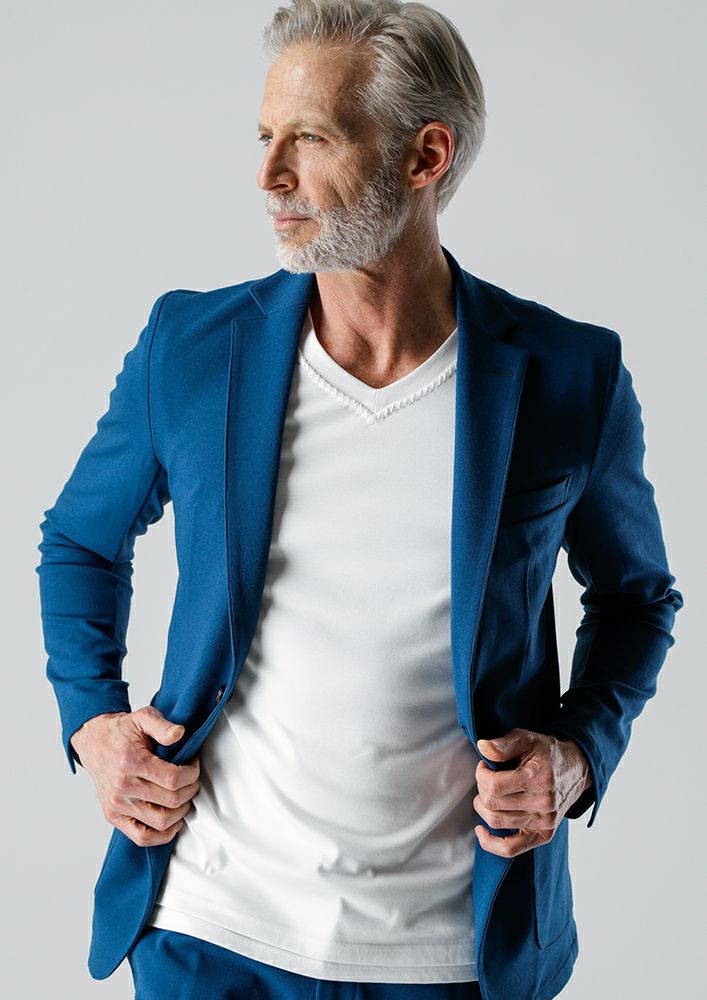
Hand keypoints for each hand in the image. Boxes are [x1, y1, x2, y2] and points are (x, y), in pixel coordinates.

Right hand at [70, 705, 200, 847]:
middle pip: (170, 801)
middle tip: (192, 780)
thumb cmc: (119, 732)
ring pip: (161, 821)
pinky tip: (172, 821)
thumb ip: (162, 725)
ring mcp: (117, 805)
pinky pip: (142, 837)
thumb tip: (179, 734)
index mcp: (131, 763)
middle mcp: (122, 788)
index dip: (192, 774)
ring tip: (183, 797)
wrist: (93, 741)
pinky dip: (162, 835)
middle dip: (190, 790)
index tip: (194, 765)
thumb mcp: (142, 717)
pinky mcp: (114, 816)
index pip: (172, 779)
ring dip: (180, 812)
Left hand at [473, 727, 591, 857]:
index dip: (481, 775)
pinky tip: (481, 830)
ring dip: (484, 807)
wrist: (577, 769)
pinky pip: (511, 848)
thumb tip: (483, 748)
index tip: (485, 767)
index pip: (493, 786)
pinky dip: (491, 843)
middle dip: (482, 789)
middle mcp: (544, 803)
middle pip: (492, 804)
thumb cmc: (548, 753)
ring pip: (496, 822)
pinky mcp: (544, 834)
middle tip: (488, 778)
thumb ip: (504, 744)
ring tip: (490, 794)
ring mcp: (545, 822)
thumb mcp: (527, 739)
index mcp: (539, 778)